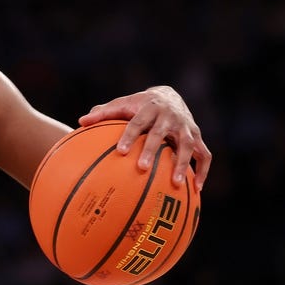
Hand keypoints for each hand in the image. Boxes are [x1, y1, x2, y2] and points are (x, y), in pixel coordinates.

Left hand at [79, 85, 211, 189]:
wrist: (169, 96)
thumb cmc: (139, 105)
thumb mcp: (122, 104)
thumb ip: (103, 114)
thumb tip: (80, 122)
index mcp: (149, 108)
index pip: (137, 122)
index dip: (130, 136)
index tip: (120, 151)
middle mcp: (170, 117)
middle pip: (161, 134)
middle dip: (153, 150)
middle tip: (142, 168)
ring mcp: (186, 127)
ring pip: (187, 146)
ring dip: (182, 164)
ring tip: (175, 184)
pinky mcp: (197, 137)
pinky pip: (204, 155)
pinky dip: (202, 171)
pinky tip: (196, 189)